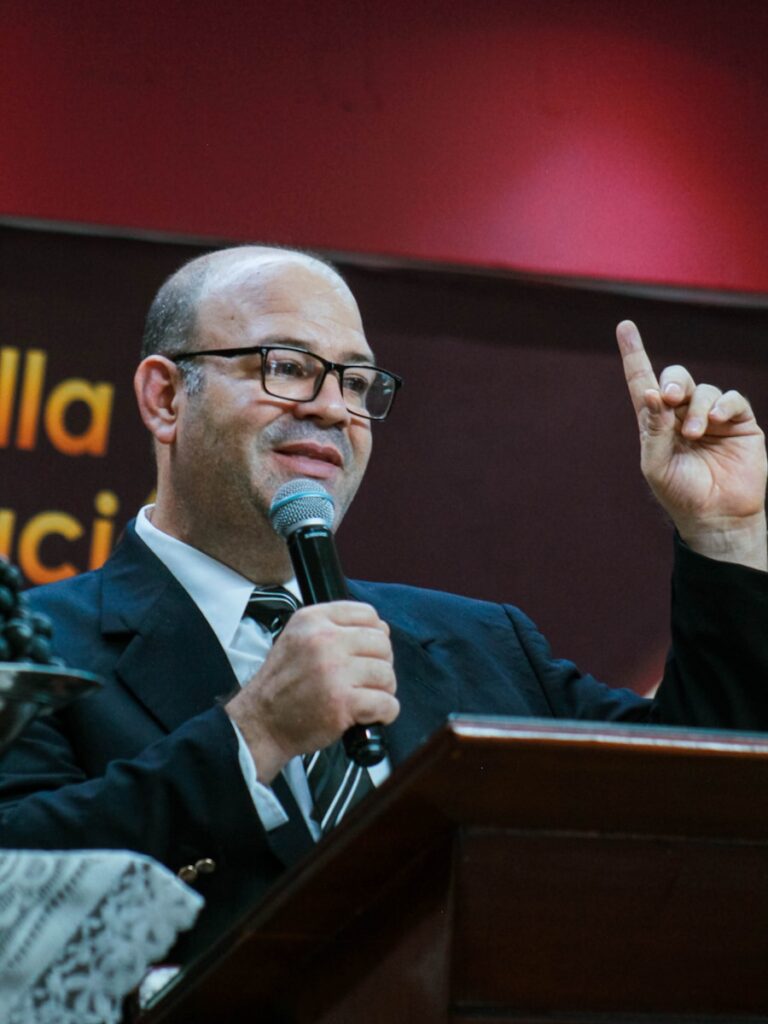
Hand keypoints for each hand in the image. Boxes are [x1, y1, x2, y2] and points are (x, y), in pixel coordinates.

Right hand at [225, 601, 398, 782]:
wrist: (261, 723)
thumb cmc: (282, 685)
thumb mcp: (297, 638)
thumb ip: (335, 628)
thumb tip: (381, 629)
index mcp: (312, 620)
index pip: (367, 614)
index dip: (374, 634)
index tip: (366, 650)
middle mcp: (323, 641)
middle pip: (381, 642)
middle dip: (380, 662)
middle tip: (366, 678)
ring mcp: (334, 672)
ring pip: (387, 673)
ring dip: (383, 689)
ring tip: (366, 696)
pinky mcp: (343, 703)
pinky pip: (387, 703)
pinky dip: (385, 712)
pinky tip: (369, 714)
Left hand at [617, 320, 766, 569]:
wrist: (717, 517)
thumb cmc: (681, 494)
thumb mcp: (657, 466)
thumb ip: (652, 430)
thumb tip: (651, 394)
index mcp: (656, 422)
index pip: (643, 381)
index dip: (634, 354)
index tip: (624, 327)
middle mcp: (682, 414)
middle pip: (676, 377)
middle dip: (673, 381)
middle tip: (670, 397)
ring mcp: (712, 416)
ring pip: (704, 389)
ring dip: (696, 407)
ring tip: (695, 433)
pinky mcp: (739, 423)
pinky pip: (731, 399)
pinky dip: (722, 405)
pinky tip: (713, 421)